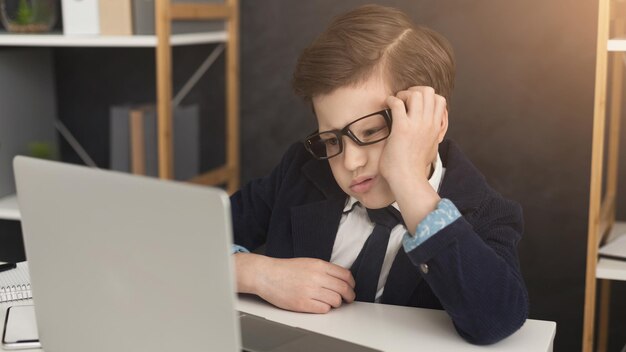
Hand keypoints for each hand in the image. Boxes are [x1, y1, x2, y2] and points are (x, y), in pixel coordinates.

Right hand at [235, 253, 354, 313]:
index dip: (351, 283)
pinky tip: (320, 305)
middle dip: (349, 296)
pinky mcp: (303, 303)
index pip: (345, 275)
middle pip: (344, 289)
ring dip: (336, 303)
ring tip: (331, 301)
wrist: (266, 275)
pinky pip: (324, 309)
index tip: (351, 287)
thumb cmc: (285, 269)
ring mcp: (310, 291)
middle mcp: (316, 277)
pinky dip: (325, 308)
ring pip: (336, 301)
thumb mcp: (308, 262)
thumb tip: (341, 279)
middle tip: (348, 298)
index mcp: (319, 265)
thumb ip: (325, 269)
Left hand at [380, 86, 447, 184]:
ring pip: (416, 94)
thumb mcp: (430, 148)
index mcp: (436, 128)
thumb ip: (431, 137)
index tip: (414, 104)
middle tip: (404, 100)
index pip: (439, 100)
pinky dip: (391, 101)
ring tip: (396, 103)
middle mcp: (429, 124)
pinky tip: (387, 106)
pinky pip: (398, 103)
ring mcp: (417, 125)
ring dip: (403, 94)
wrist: (408, 179)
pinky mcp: (402, 128)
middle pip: (429, 92)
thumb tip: (431, 135)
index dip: (426, 97)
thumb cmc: (415, 167)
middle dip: (414, 91)